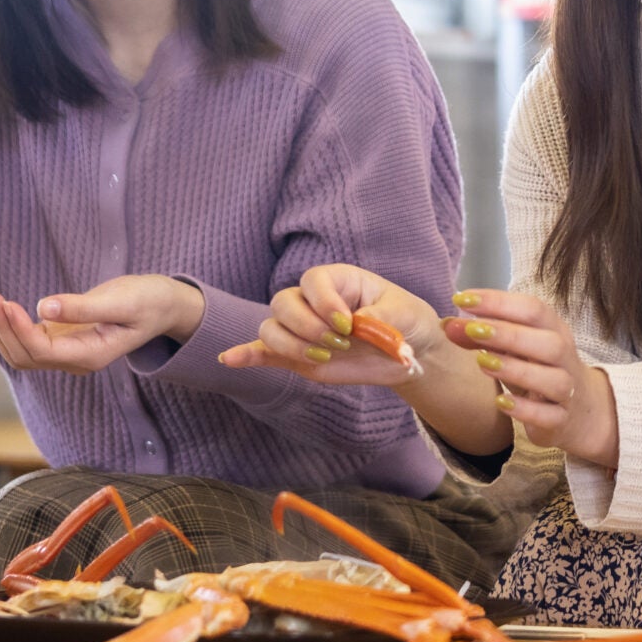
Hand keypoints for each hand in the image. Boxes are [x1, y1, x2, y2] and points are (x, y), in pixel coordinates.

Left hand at [0, 275, 203, 373]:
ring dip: (2, 329)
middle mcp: (76, 360)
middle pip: (25, 357)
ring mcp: (68, 353)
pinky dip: (10, 326)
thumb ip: (83, 307)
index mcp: (92, 355)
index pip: (43, 351)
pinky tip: (2, 306)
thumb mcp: (122, 300)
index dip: (20, 330)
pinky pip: (27, 342)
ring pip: (21, 353)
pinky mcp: (63, 340)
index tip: (6, 302)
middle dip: (3, 329)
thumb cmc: (148, 300)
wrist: (163, 306)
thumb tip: (43, 307)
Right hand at [222, 264, 444, 388]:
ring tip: (325, 356)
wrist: (411, 354)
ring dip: (291, 345)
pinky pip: (262, 352)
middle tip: (339, 344)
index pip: (313, 280)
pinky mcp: (296, 357)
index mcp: (338, 281)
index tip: (350, 324)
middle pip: (283, 303)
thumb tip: (357, 327)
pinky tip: (230, 360)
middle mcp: (314, 302)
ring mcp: (302, 329)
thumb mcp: (404, 315)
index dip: (324, 302)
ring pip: (271, 328)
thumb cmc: (407, 323)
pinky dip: (246, 356)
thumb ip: (380, 319)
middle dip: (307, 327)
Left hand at [446, 289, 618, 465]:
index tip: (463, 299)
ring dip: (516, 369)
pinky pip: (549, 415)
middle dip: (508, 334)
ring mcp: (567, 390)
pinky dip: (525, 409)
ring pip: (553, 379)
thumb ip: (481, 336)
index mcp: (554, 330)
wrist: (579, 411)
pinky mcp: (561, 420)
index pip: (533, 309)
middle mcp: (565, 358)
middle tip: (471, 329)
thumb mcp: (513, 349)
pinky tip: (500, 402)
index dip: (498, 302)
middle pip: (548, 342)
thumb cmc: (538, 369)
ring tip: (482, 363)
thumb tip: (448, 324)